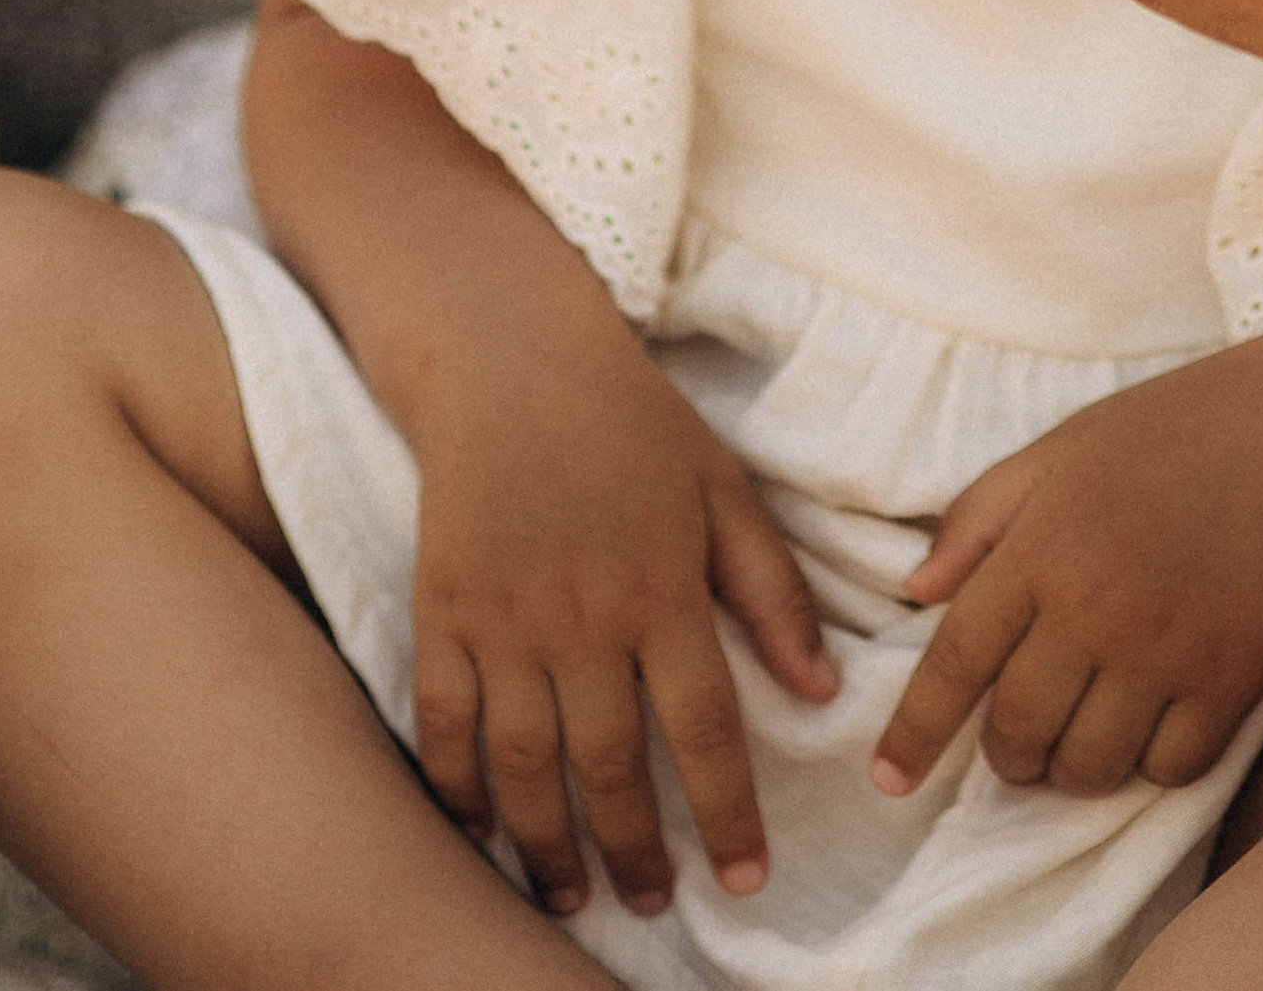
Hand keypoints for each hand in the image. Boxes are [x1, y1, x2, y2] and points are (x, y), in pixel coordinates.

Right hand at [407, 317, 835, 920]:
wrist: (510, 358)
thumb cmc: (632, 422)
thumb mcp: (723, 488)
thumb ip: (773, 590)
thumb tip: (821, 688)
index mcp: (663, 586)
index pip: (705, 728)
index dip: (727, 813)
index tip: (746, 879)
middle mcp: (583, 615)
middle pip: (611, 764)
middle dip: (634, 851)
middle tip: (654, 905)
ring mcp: (505, 618)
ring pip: (526, 763)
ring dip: (549, 843)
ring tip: (571, 894)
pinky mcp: (441, 610)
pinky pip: (445, 723)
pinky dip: (457, 788)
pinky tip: (481, 832)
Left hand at [873, 349, 1262, 802]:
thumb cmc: (1173, 430)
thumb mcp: (1060, 448)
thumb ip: (980, 517)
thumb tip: (915, 592)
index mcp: (1041, 545)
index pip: (954, 663)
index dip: (913, 732)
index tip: (888, 781)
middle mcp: (1094, 608)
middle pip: (1017, 732)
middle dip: (1005, 756)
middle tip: (1016, 742)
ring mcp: (1164, 652)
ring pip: (1088, 767)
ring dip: (1071, 770)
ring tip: (1081, 737)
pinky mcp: (1228, 682)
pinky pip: (1168, 770)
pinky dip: (1148, 764)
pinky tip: (1150, 727)